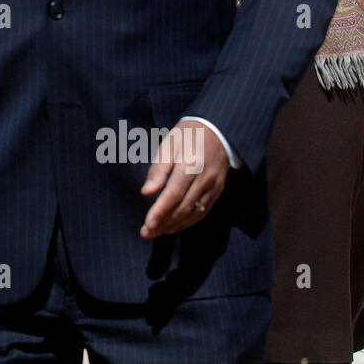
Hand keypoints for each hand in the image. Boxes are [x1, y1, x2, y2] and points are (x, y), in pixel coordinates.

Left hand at [140, 119, 228, 238]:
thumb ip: (158, 169)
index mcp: (190, 165)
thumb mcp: (168, 144)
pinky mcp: (217, 191)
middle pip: (183, 208)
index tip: (147, 225)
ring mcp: (213, 187)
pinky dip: (188, 222)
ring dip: (175, 226)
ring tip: (157, 233)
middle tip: (146, 233)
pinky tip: (175, 226)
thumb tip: (146, 193)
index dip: (160, 212)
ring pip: (194, 213)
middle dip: (164, 224)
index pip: (174, 195)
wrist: (218, 130)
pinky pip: (203, 212)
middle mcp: (204, 179)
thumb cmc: (187, 135)